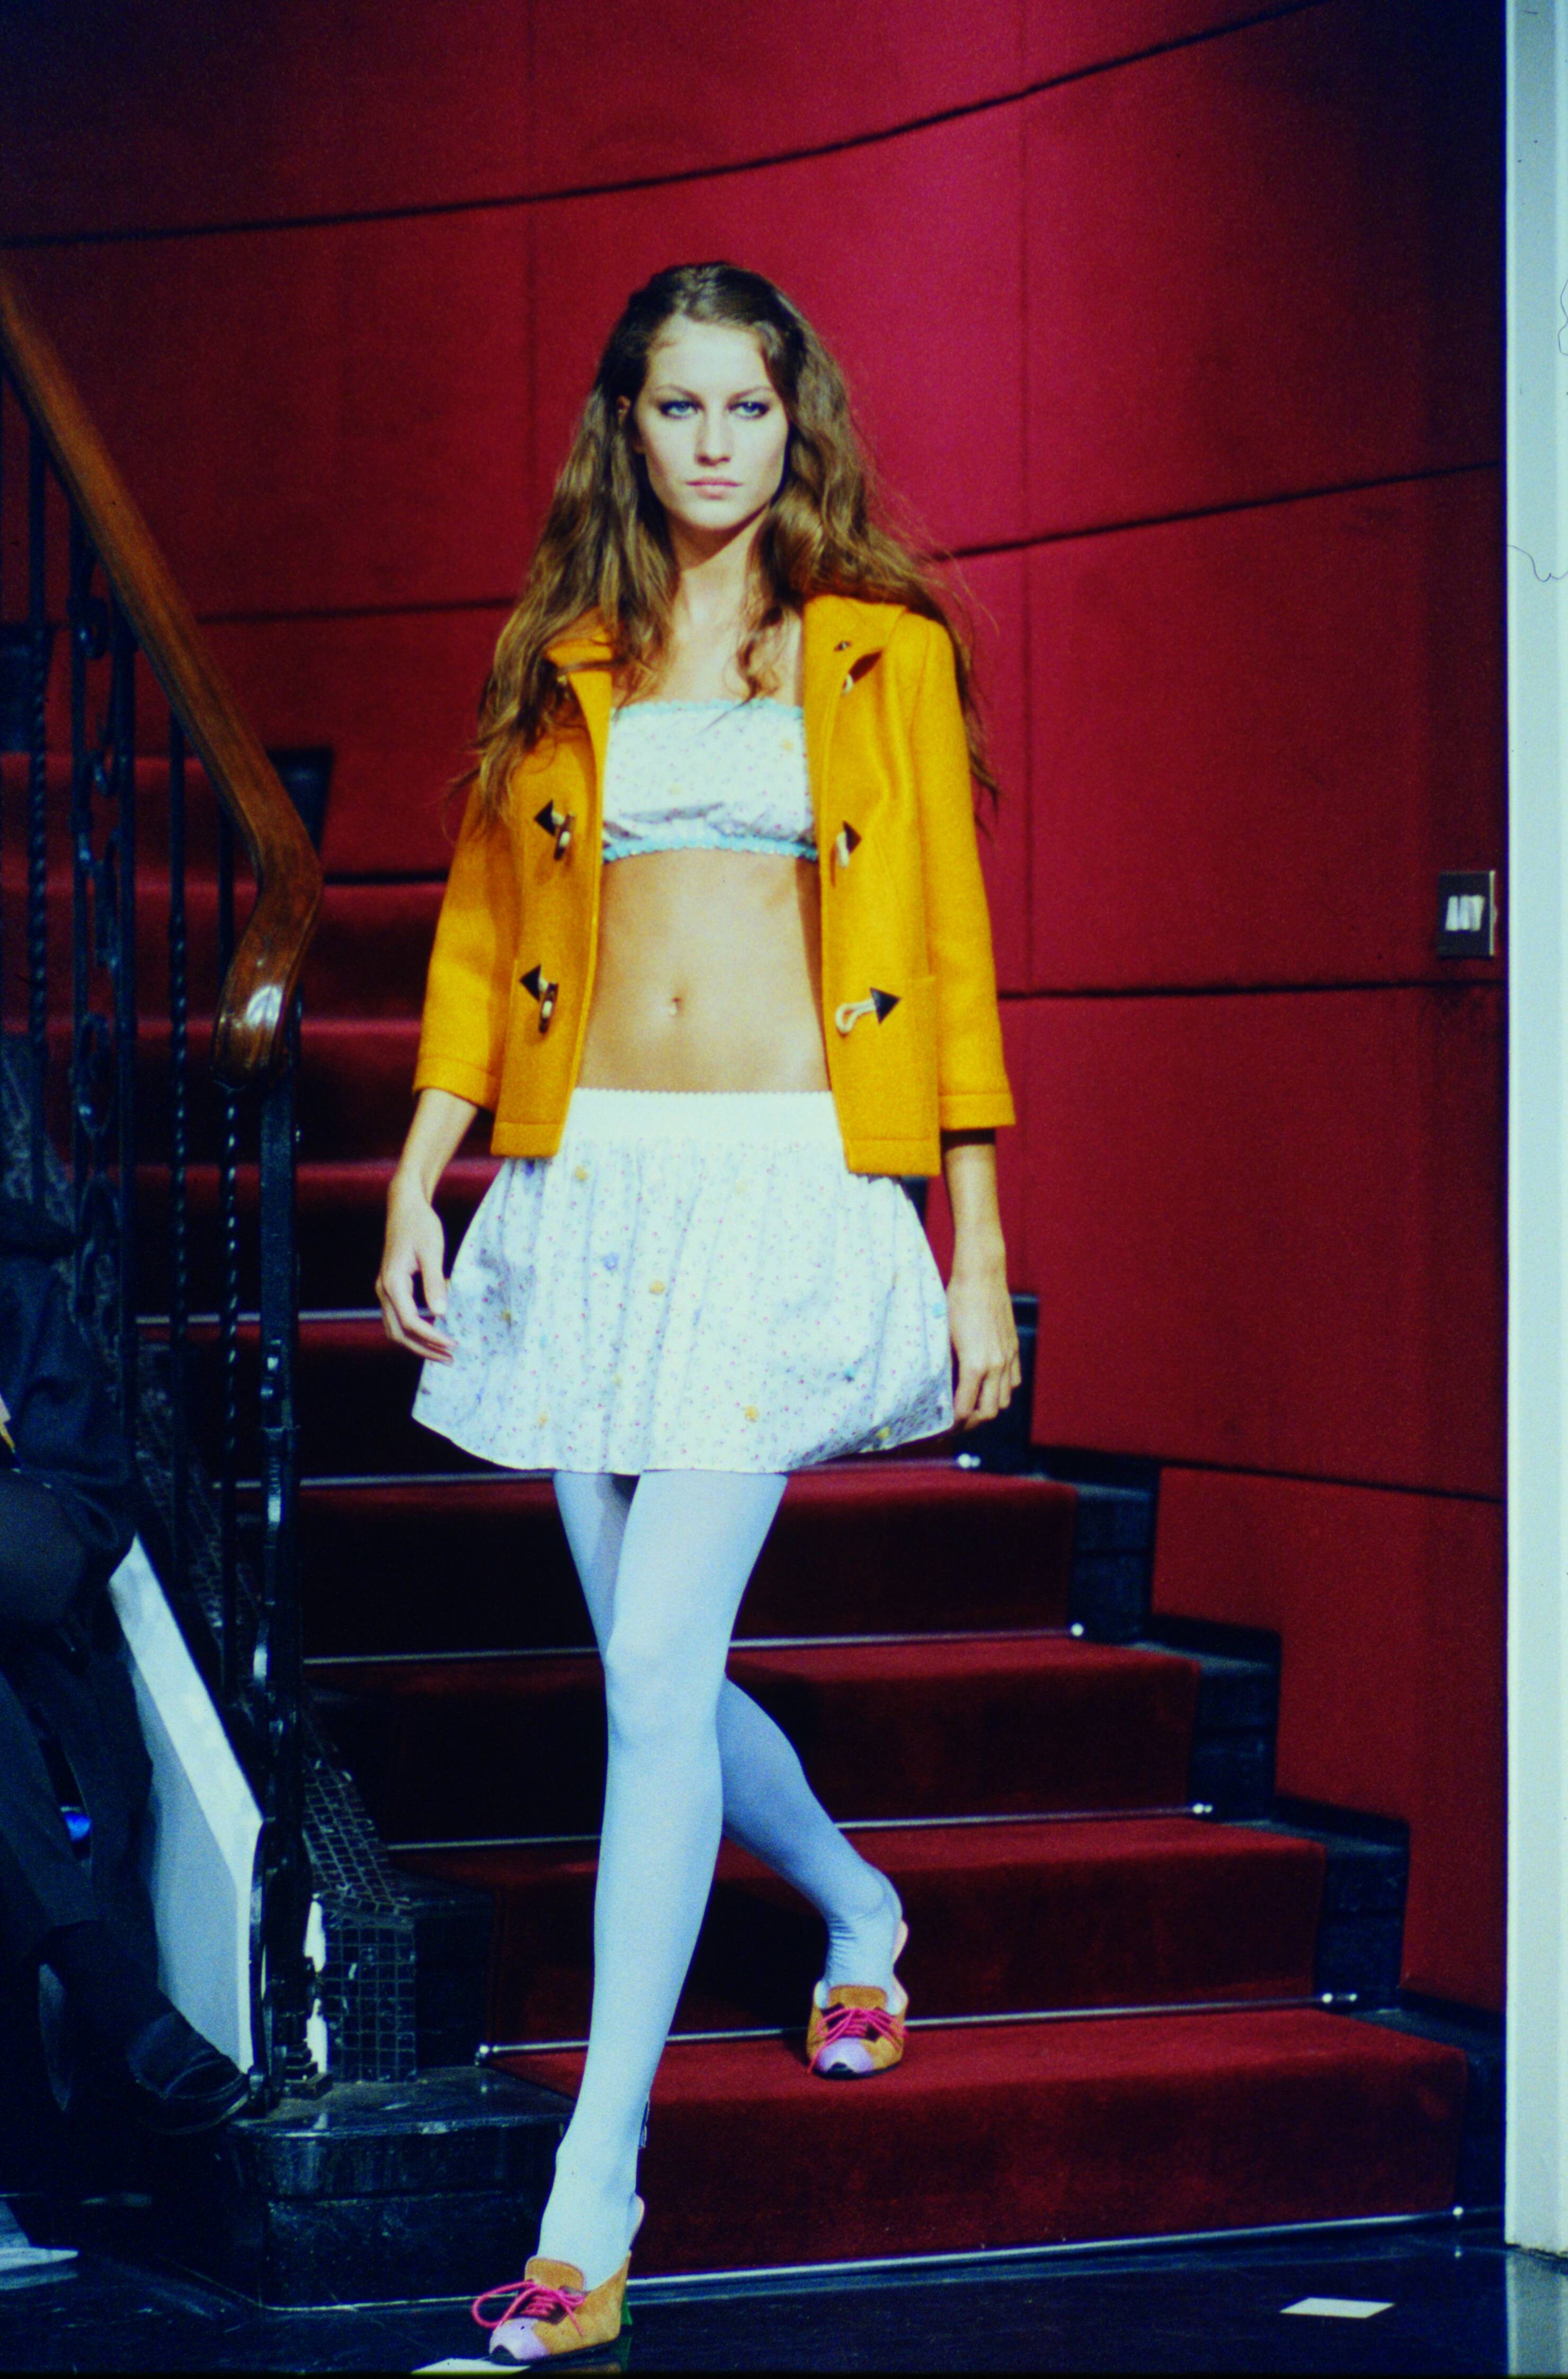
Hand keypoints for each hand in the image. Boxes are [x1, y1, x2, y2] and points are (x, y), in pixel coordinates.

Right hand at [377, 1177, 453, 1359]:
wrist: (405, 1206)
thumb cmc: (420, 1225)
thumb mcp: (432, 1251)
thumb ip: (434, 1282)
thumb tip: (440, 1313)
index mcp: (392, 1283)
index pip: (410, 1322)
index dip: (431, 1337)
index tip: (453, 1343)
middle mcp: (384, 1290)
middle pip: (398, 1333)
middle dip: (423, 1349)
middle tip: (450, 1357)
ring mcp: (385, 1290)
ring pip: (396, 1328)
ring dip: (418, 1343)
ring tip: (443, 1351)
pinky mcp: (392, 1287)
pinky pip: (400, 1317)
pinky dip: (415, 1330)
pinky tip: (436, 1330)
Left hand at [948, 1260, 1020, 1429]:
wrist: (981, 1275)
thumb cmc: (955, 1302)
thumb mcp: (943, 1337)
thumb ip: (946, 1367)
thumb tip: (939, 1390)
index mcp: (975, 1365)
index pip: (965, 1410)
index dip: (952, 1424)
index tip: (941, 1429)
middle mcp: (996, 1366)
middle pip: (988, 1412)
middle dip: (971, 1424)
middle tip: (956, 1425)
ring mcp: (1008, 1357)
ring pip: (1003, 1400)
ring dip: (987, 1409)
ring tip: (971, 1409)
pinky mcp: (1014, 1348)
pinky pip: (1013, 1381)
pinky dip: (1001, 1391)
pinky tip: (988, 1387)